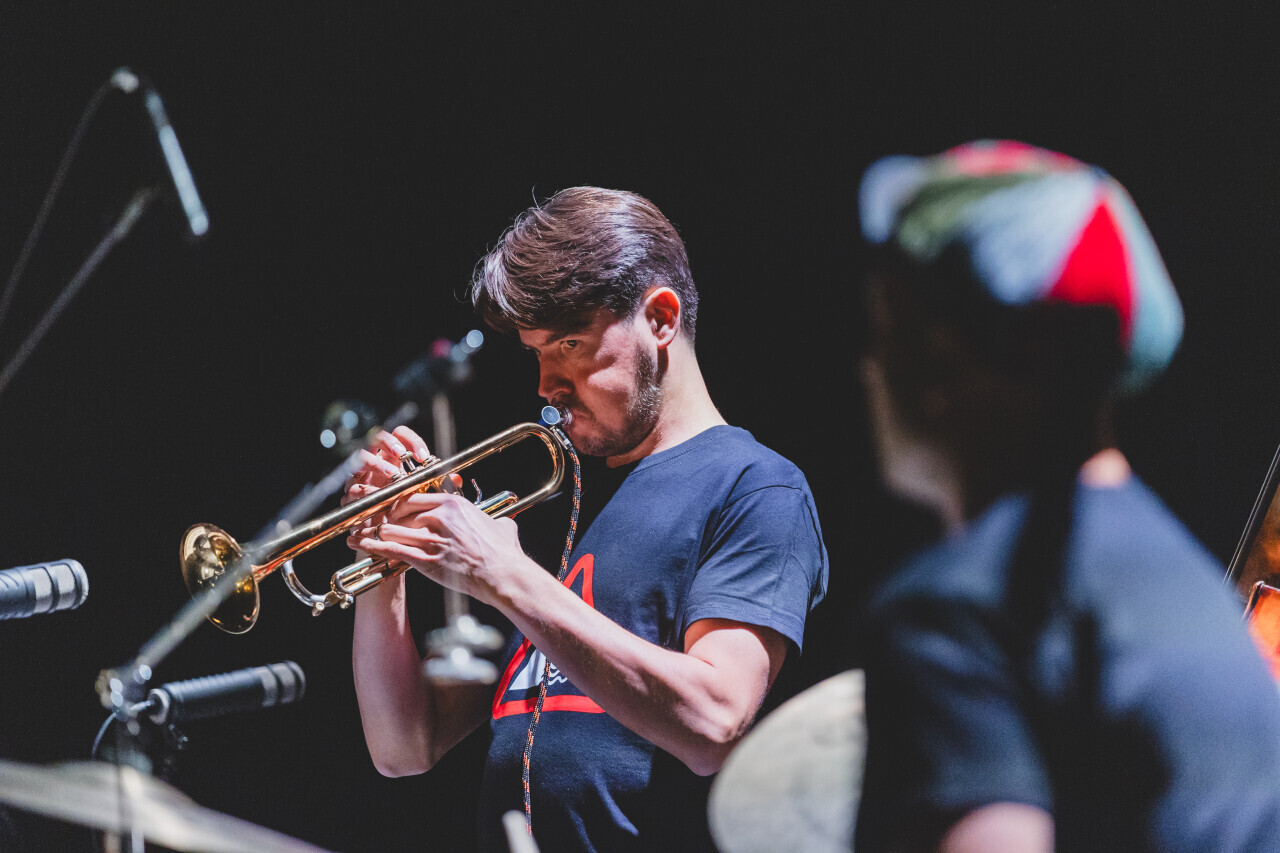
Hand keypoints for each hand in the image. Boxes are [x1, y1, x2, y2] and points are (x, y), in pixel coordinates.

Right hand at [342, 426, 431, 551]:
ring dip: (378, 464)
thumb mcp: (425, 500)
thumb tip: (456, 479)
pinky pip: (353, 486)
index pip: (400, 435)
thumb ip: (439, 488)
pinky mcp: (350, 495)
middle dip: (390, 444)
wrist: (387, 542)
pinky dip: (364, 488)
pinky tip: (377, 494)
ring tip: (393, 474)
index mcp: (395, 458)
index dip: (411, 440)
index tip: (424, 456)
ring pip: (361, 458)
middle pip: (377, 438)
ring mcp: (361, 477)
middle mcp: (377, 463)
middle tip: (403, 456)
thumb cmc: (407, 517)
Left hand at [355, 492, 528, 604]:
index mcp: (453, 504)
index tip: (388, 507)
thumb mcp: (499, 526)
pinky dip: (375, 546)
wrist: (503, 575)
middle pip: (397, 511)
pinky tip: (364, 545)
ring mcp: (431, 538)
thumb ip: (492, 520)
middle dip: (381, 516)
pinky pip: (393, 549)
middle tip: (369, 519)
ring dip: (372, 531)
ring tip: (359, 532)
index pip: (412, 496)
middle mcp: (439, 517)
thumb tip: (501, 523)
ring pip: (390, 528)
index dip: (396, 502)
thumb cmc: (503, 553)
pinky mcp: (426, 560)